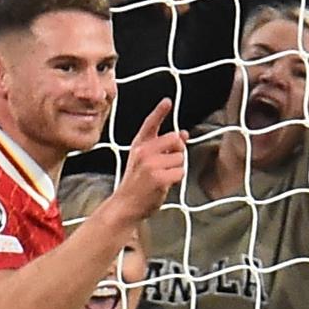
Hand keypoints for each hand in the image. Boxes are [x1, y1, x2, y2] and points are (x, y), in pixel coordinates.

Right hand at [108, 99, 186, 225]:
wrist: (125, 206)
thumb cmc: (136, 184)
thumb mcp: (145, 161)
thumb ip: (163, 147)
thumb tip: (183, 134)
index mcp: (139, 146)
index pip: (150, 124)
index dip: (159, 111)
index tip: (167, 102)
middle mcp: (143, 152)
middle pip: (174, 139)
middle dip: (178, 151)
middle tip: (169, 163)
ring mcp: (150, 164)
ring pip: (180, 158)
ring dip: (177, 168)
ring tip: (163, 177)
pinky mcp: (158, 177)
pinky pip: (180, 172)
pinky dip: (176, 179)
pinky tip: (165, 185)